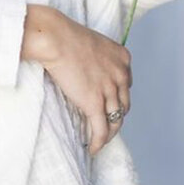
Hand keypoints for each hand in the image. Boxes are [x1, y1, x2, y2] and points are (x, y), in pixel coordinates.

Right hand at [39, 12, 131, 156]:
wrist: (56, 39)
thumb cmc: (67, 36)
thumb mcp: (93, 43)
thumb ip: (99, 58)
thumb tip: (91, 72)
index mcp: (122, 58)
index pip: (127, 84)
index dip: (119, 96)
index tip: (110, 102)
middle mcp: (121, 74)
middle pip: (124, 103)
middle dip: (116, 114)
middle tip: (106, 122)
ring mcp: (109, 90)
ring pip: (116, 120)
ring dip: (109, 133)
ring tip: (101, 140)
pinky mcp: (94, 103)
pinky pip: (101, 130)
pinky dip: (98, 142)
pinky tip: (92, 148)